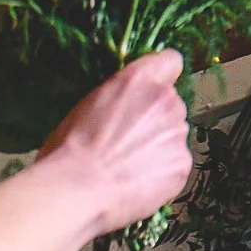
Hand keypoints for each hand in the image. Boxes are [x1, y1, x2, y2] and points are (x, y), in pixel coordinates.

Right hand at [36, 49, 191, 235]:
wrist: (75, 189)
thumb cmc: (68, 150)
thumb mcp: (86, 106)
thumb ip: (117, 99)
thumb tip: (122, 109)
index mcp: (138, 78)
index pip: (171, 61)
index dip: (161, 78)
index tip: (148, 94)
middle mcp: (165, 100)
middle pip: (171, 104)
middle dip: (155, 120)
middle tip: (126, 143)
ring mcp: (177, 133)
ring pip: (174, 135)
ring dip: (158, 148)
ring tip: (129, 169)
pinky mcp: (182, 164)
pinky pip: (176, 164)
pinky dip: (161, 174)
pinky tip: (136, 184)